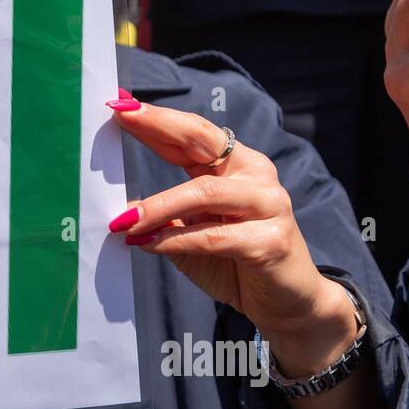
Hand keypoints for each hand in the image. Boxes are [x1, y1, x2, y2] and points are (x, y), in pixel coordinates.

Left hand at [108, 96, 374, 408]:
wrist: (288, 304)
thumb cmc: (236, 264)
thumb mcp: (192, 236)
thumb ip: (166, 218)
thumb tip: (122, 211)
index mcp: (237, 166)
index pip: (193, 134)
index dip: (157, 119)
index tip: (120, 104)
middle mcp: (257, 176)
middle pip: (203, 143)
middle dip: (159, 127)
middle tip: (122, 115)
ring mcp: (270, 205)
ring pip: (204, 193)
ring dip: (158, 205)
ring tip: (123, 220)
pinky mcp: (272, 241)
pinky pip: (214, 237)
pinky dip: (176, 240)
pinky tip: (149, 245)